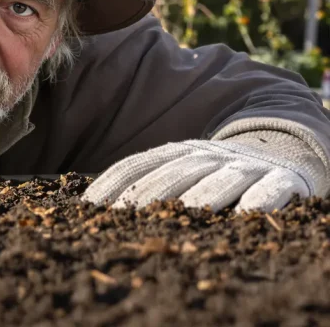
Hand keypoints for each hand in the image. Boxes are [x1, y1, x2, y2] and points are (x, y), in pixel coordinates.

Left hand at [82, 131, 326, 211]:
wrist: (281, 149)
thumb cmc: (215, 170)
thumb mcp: (180, 169)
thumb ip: (147, 182)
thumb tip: (95, 207)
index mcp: (176, 153)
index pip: (137, 165)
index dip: (112, 183)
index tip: (87, 207)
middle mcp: (205, 156)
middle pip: (170, 175)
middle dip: (144, 197)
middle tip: (121, 221)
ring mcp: (241, 167)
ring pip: (215, 182)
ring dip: (197, 200)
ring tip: (177, 218)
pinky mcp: (278, 180)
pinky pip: (268, 191)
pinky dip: (259, 201)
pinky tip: (248, 215)